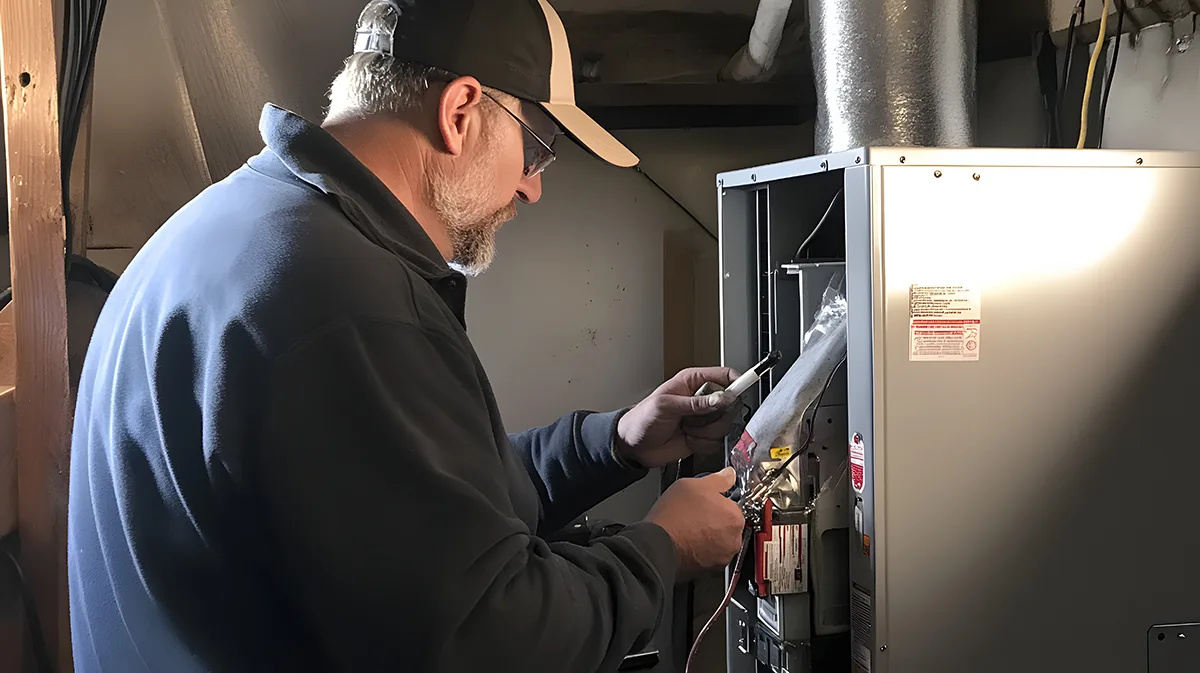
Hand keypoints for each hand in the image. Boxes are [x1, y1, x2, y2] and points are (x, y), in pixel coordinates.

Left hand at [616, 366, 740, 467]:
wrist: (633, 446)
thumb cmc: (642, 419)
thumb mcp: (666, 406)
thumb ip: (696, 403)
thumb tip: (722, 398)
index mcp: (693, 382)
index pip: (724, 376)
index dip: (737, 383)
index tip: (740, 393)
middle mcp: (702, 399)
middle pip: (730, 404)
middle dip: (715, 415)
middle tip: (695, 418)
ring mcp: (703, 419)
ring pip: (724, 425)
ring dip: (705, 431)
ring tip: (686, 428)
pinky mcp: (702, 437)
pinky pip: (716, 442)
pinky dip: (702, 444)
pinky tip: (687, 439)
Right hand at [645, 468, 744, 578]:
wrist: (657, 546)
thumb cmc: (673, 518)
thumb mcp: (693, 485)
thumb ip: (717, 479)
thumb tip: (728, 475)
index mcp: (734, 516)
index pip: (733, 504)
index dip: (716, 501)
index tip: (705, 501)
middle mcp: (733, 539)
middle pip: (728, 523)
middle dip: (715, 518)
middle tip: (695, 513)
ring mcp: (722, 557)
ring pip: (720, 540)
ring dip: (710, 535)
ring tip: (689, 527)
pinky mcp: (710, 569)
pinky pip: (710, 555)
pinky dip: (702, 549)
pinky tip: (687, 541)